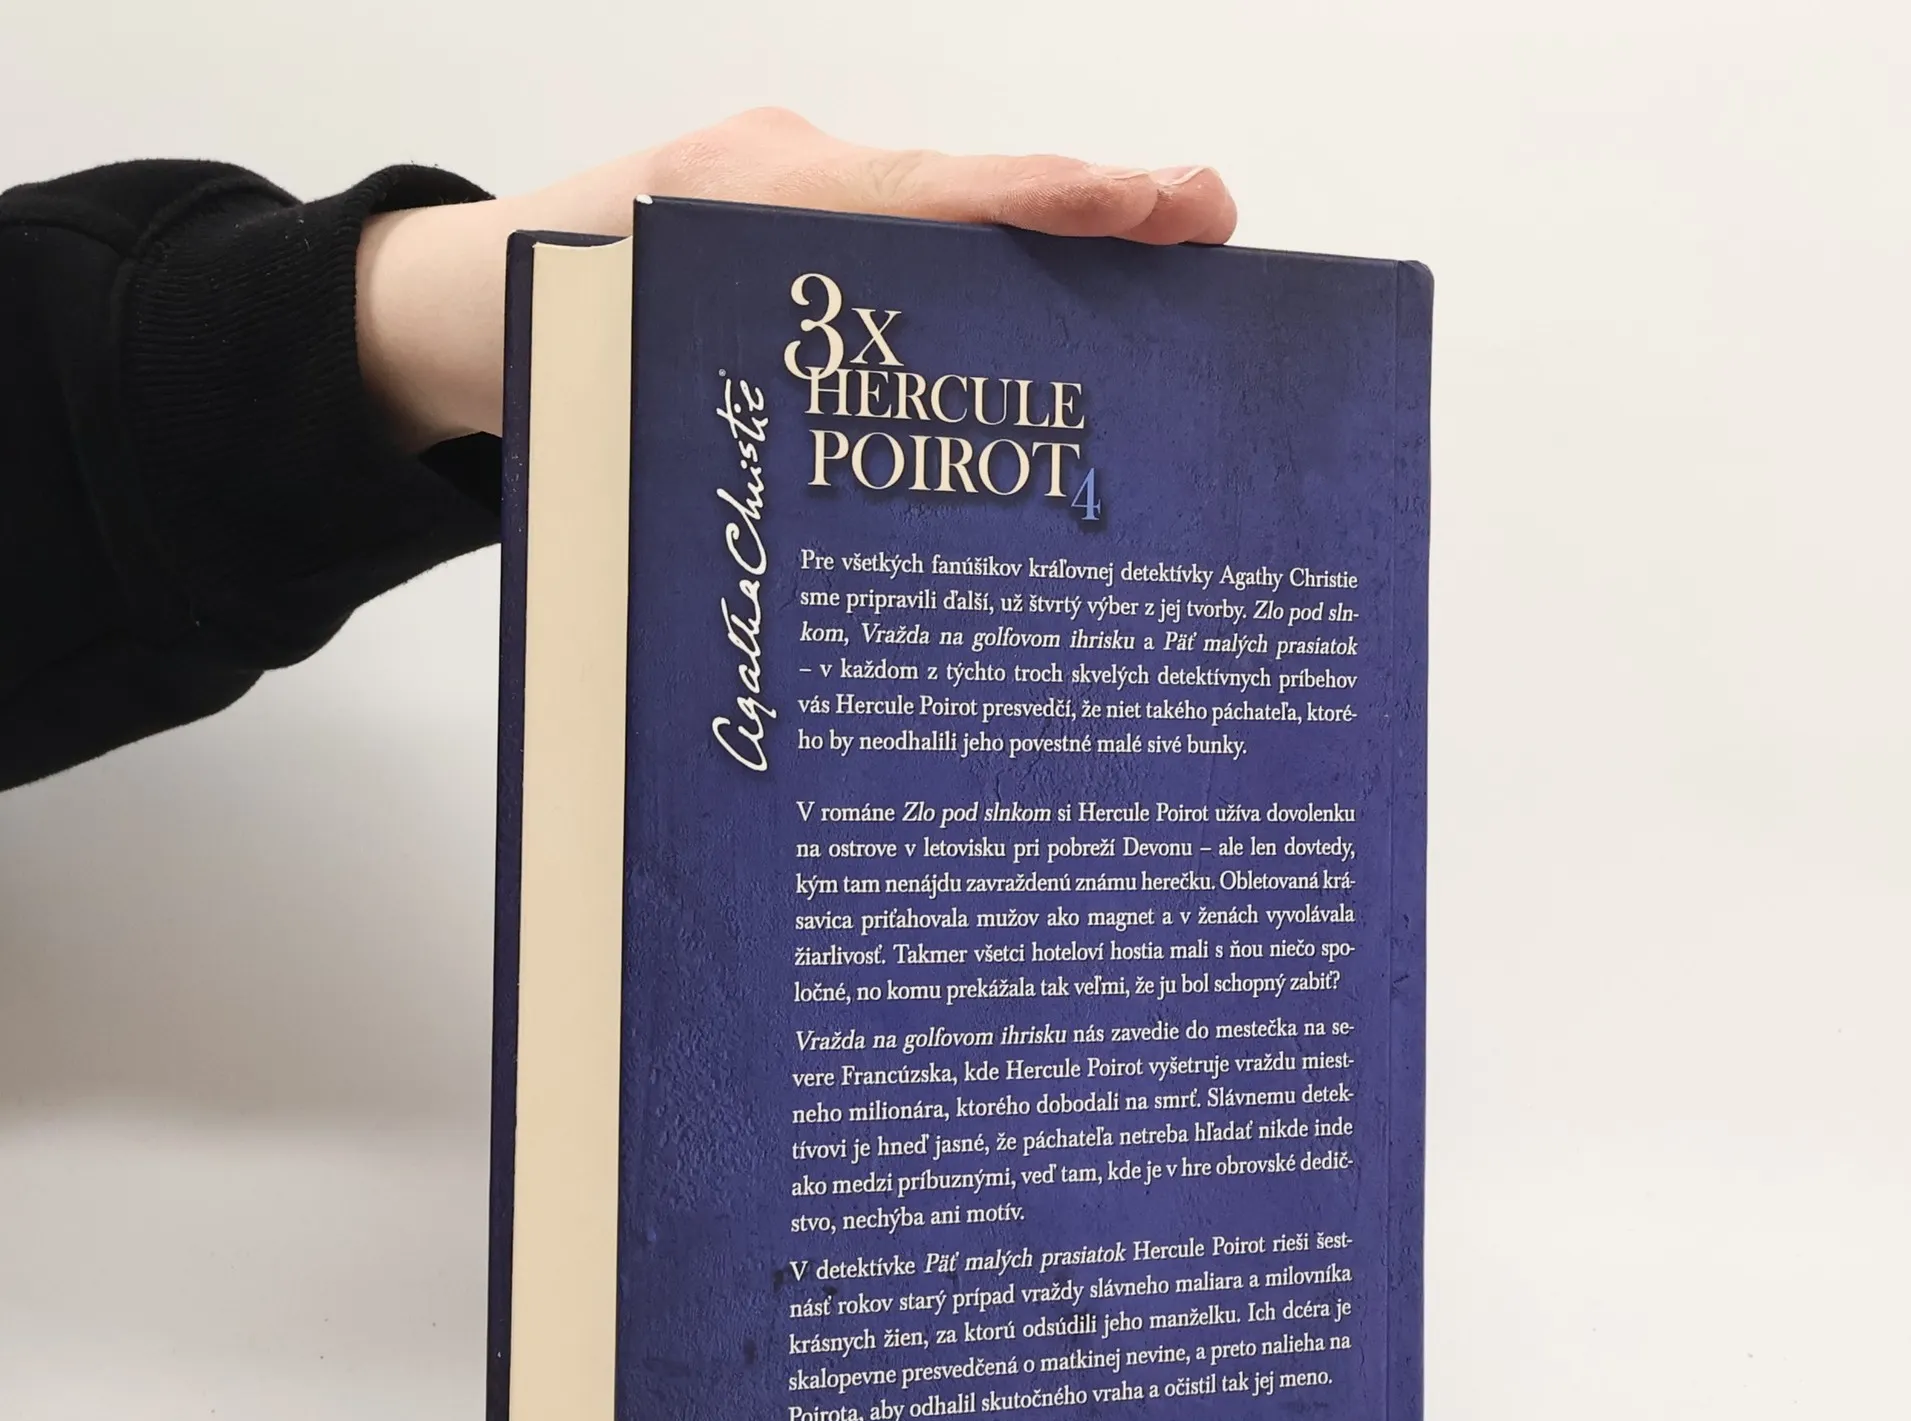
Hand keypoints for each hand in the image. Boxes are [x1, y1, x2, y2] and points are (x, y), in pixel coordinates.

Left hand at [357, 107, 1236, 449]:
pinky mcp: (803, 257)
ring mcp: (804, 213)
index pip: (929, 195)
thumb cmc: (529, 345)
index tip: (1152, 205)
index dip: (1046, 205)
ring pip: (953, 233)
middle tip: (1211, 226)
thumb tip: (861, 492)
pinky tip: (1057, 343)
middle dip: (1093, 213)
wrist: (450, 315)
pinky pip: (913, 265)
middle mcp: (795, 189)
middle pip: (971, 198)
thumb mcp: (609, 370)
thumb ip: (720, 395)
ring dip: (1060, 257)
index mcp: (753, 203)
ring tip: (1172, 279)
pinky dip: (991, 290)